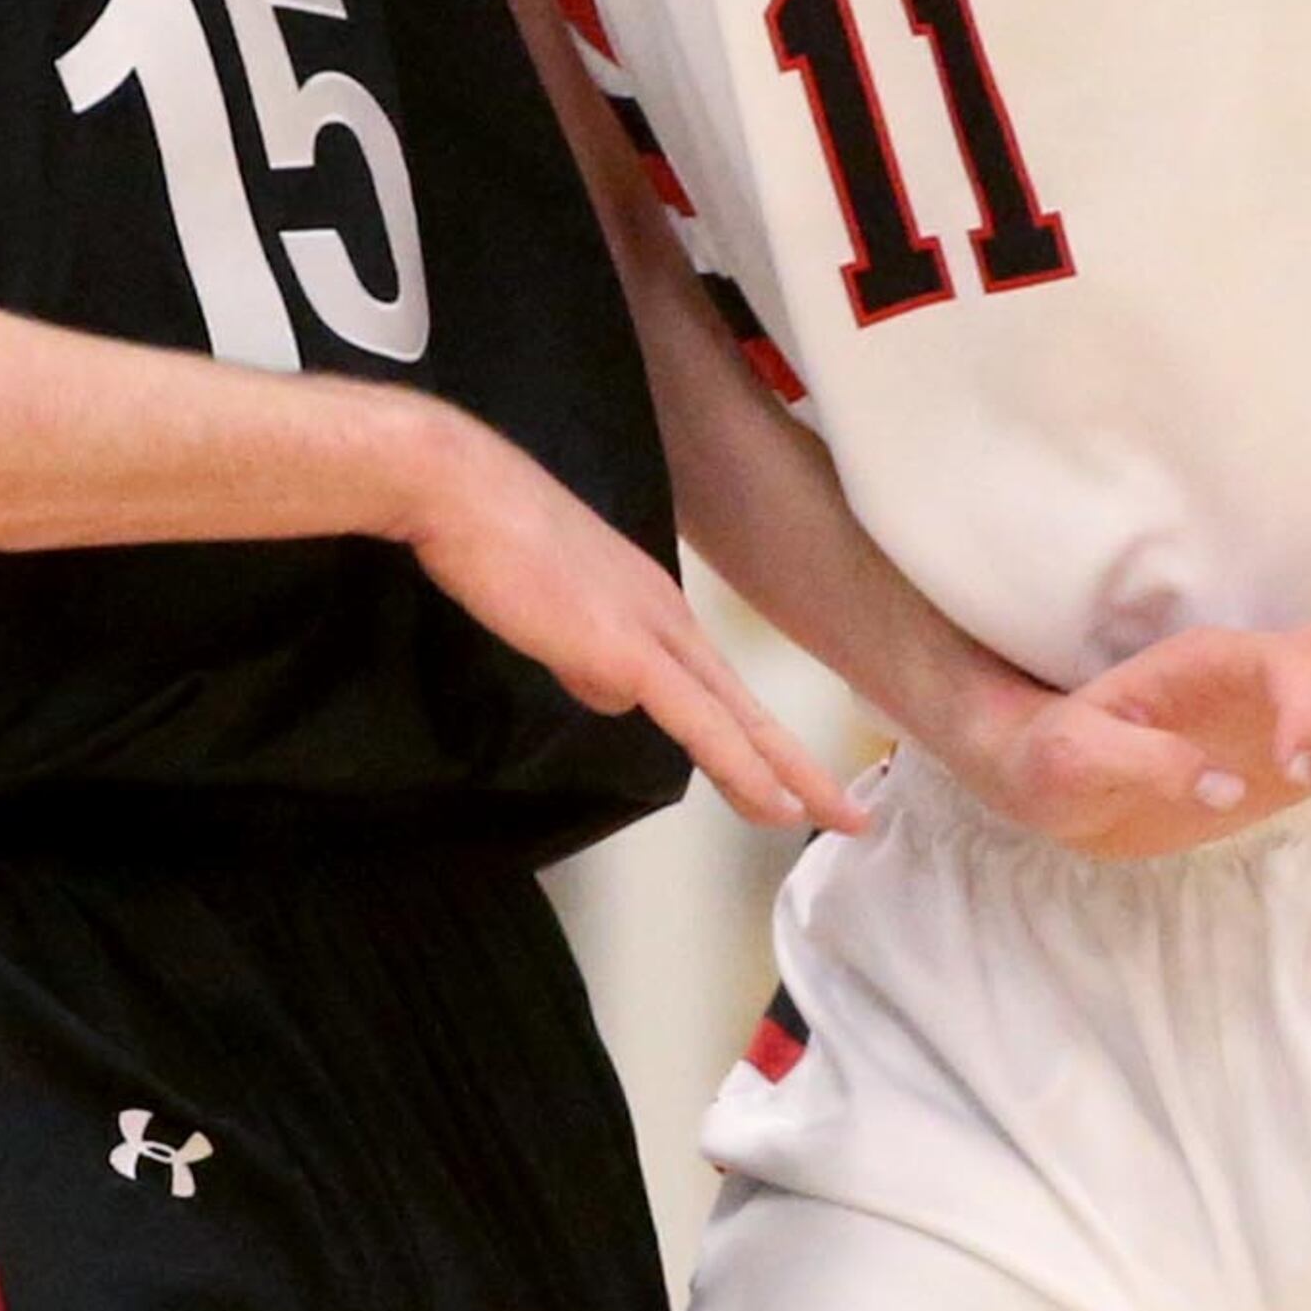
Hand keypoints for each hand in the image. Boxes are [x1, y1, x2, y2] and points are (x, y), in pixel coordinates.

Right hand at [395, 412, 868, 840]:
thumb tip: (608, 693)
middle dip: (799, 764)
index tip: (788, 768)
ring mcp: (654, 633)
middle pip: (745, 705)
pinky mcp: (630, 652)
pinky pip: (701, 724)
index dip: (755, 731)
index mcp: (650, 603)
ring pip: (736, 719)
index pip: (715, 682)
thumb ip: (584, 655)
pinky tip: (776, 802)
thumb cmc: (488, 540)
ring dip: (785, 775)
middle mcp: (667, 616)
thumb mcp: (549, 608)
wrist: (462, 493)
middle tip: (848, 810)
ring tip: (831, 817)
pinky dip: (743, 767)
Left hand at [969, 615, 1310, 863]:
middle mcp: (1259, 678)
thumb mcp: (1069, 763)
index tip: (1297, 772)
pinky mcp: (1295, 760)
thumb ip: (1138, 763)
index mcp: (1208, 663)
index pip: (1284, 662)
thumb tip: (1221, 785)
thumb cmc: (1053, 760)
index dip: (1303, 709)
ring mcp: (1284, 716)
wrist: (1053, 780)